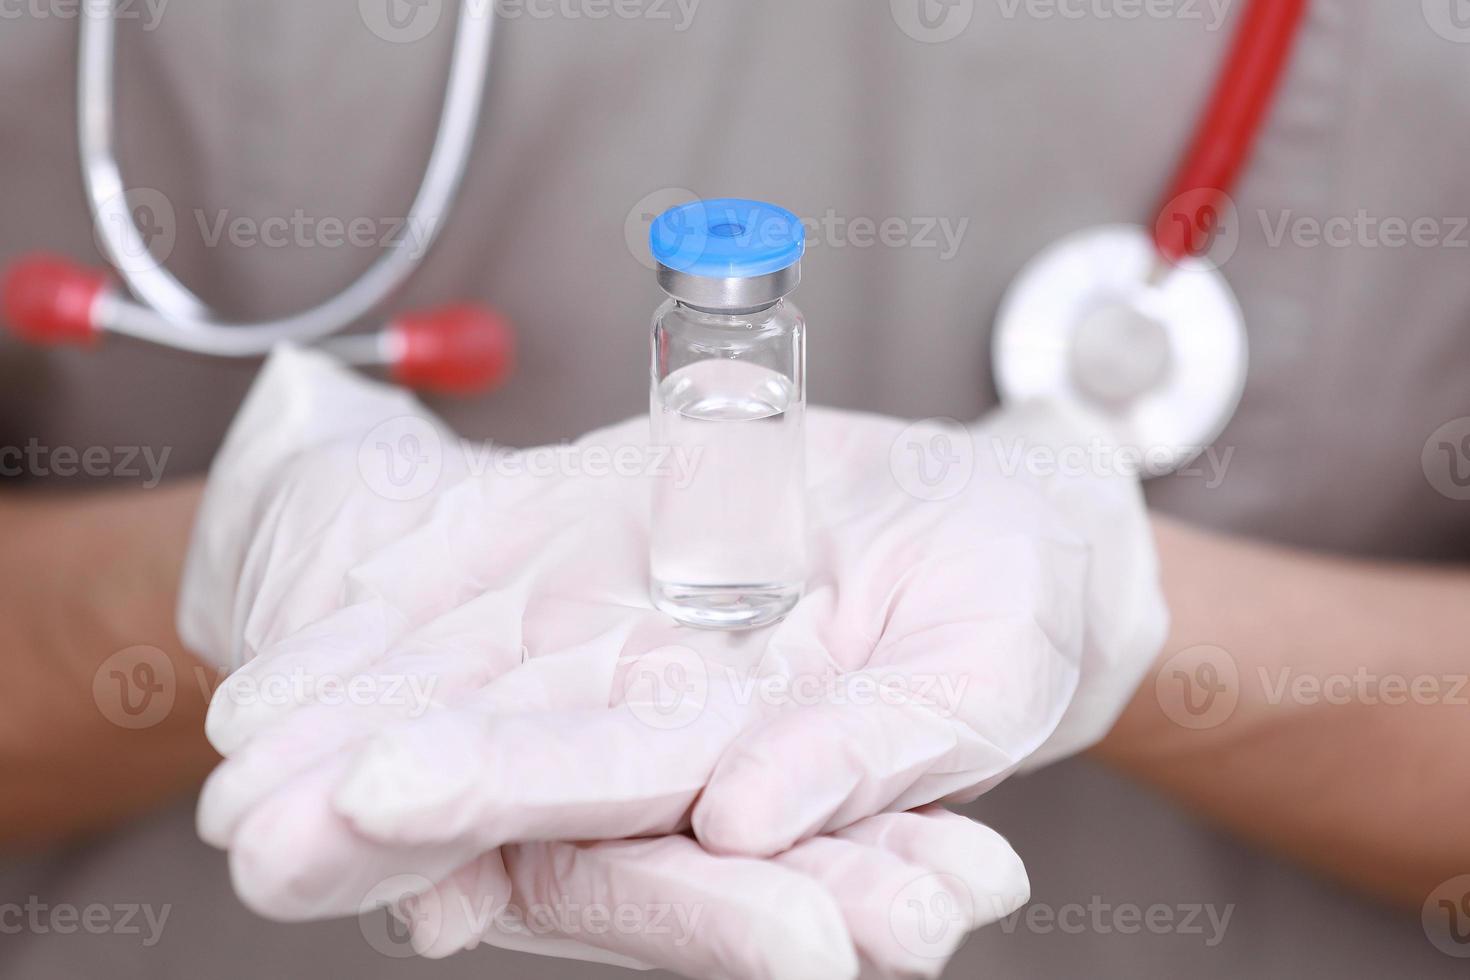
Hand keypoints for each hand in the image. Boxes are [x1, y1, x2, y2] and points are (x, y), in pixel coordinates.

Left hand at [181, 347, 1161, 975]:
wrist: (999, 526)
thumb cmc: (1014, 605)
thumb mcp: (980, 677)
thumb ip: (873, 750)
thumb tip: (749, 814)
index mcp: (751, 771)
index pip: (614, 800)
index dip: (501, 804)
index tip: (379, 810)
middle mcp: (665, 727)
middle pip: (512, 762)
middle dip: (383, 796)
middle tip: (254, 820)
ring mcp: (626, 649)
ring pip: (480, 688)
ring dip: (355, 716)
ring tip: (240, 739)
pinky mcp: (599, 567)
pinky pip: (484, 604)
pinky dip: (385, 632)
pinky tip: (283, 669)